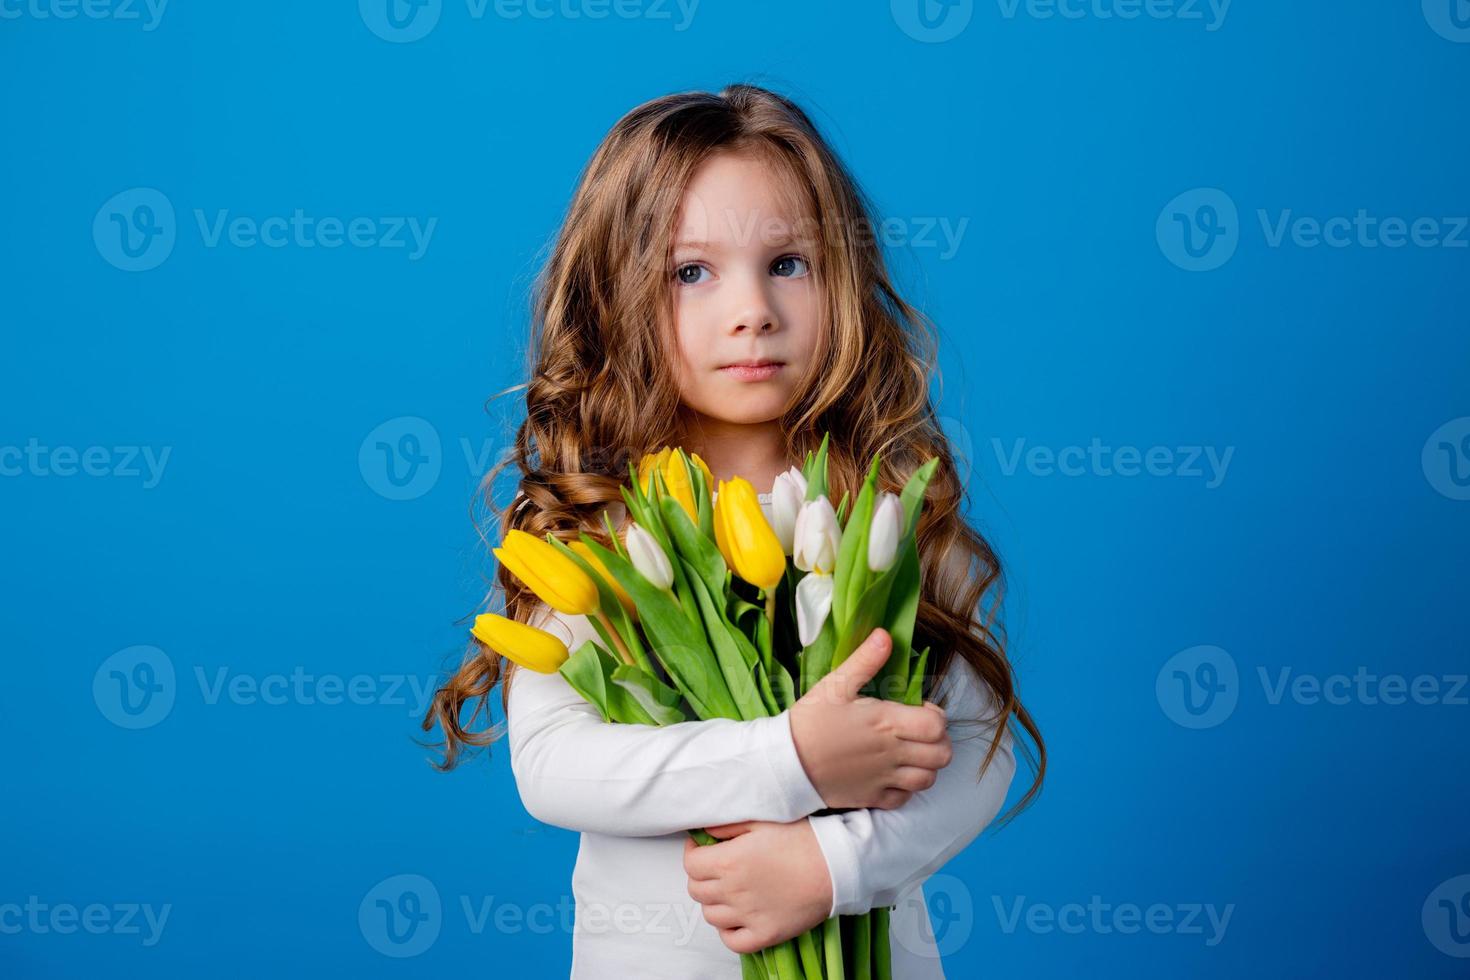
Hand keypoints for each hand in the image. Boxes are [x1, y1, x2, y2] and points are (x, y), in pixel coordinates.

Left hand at [683, 820, 830, 953]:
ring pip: (711, 916)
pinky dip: (728, 932)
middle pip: (697, 890)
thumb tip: (704, 831)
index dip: (693, 853)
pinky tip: (737, 918)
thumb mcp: (762, 820)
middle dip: (701, 876)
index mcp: (729, 861)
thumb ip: (728, 825)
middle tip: (716, 867)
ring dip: (714, 902)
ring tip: (729, 890)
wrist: (836, 866)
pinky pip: (732, 941)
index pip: (691, 864)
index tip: (703, 848)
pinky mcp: (765, 934)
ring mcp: (748, 916)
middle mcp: (733, 891)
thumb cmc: (803, 839)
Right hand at [788, 627, 952, 809]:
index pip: (937, 726)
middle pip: (941, 754)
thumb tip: (886, 635)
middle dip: (937, 741)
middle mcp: (892, 754)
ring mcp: (884, 779)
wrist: (784, 764)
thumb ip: (865, 660)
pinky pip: (905, 798)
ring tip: (910, 752)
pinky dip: (906, 787)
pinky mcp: (872, 798)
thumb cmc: (810, 721)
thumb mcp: (834, 685)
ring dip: (926, 765)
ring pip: (929, 779)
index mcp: (886, 723)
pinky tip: (892, 773)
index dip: (936, 716)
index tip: (919, 710)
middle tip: (919, 731)